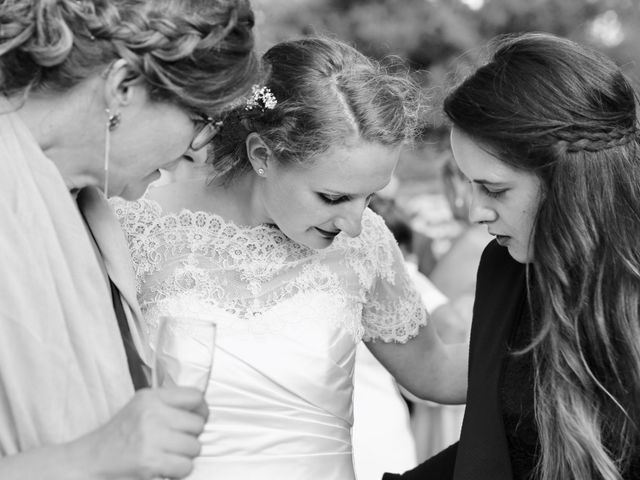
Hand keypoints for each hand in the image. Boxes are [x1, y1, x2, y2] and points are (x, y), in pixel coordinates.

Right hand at [73, 387, 207, 479]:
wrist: (89, 462)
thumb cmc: (119, 436)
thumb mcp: (140, 408)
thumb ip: (168, 404)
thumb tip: (203, 410)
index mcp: (150, 397)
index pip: (195, 397)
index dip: (201, 410)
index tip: (196, 419)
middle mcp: (151, 414)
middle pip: (197, 424)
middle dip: (190, 437)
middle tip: (173, 443)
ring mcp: (151, 437)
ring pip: (194, 447)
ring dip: (184, 456)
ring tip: (166, 455)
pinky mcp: (150, 461)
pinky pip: (185, 466)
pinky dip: (177, 471)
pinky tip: (162, 467)